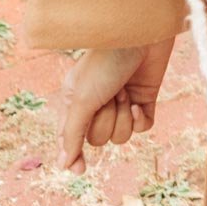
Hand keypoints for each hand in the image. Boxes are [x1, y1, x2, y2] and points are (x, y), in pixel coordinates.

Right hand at [56, 36, 175, 174]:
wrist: (141, 36)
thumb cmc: (106, 62)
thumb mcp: (82, 98)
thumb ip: (72, 133)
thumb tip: (62, 165)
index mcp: (75, 101)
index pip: (70, 138)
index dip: (74, 154)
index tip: (80, 169)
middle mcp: (97, 104)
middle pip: (98, 139)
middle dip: (105, 120)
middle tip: (108, 96)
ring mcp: (121, 103)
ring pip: (121, 137)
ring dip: (123, 116)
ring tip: (124, 91)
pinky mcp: (144, 100)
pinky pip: (142, 129)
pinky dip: (140, 118)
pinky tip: (137, 101)